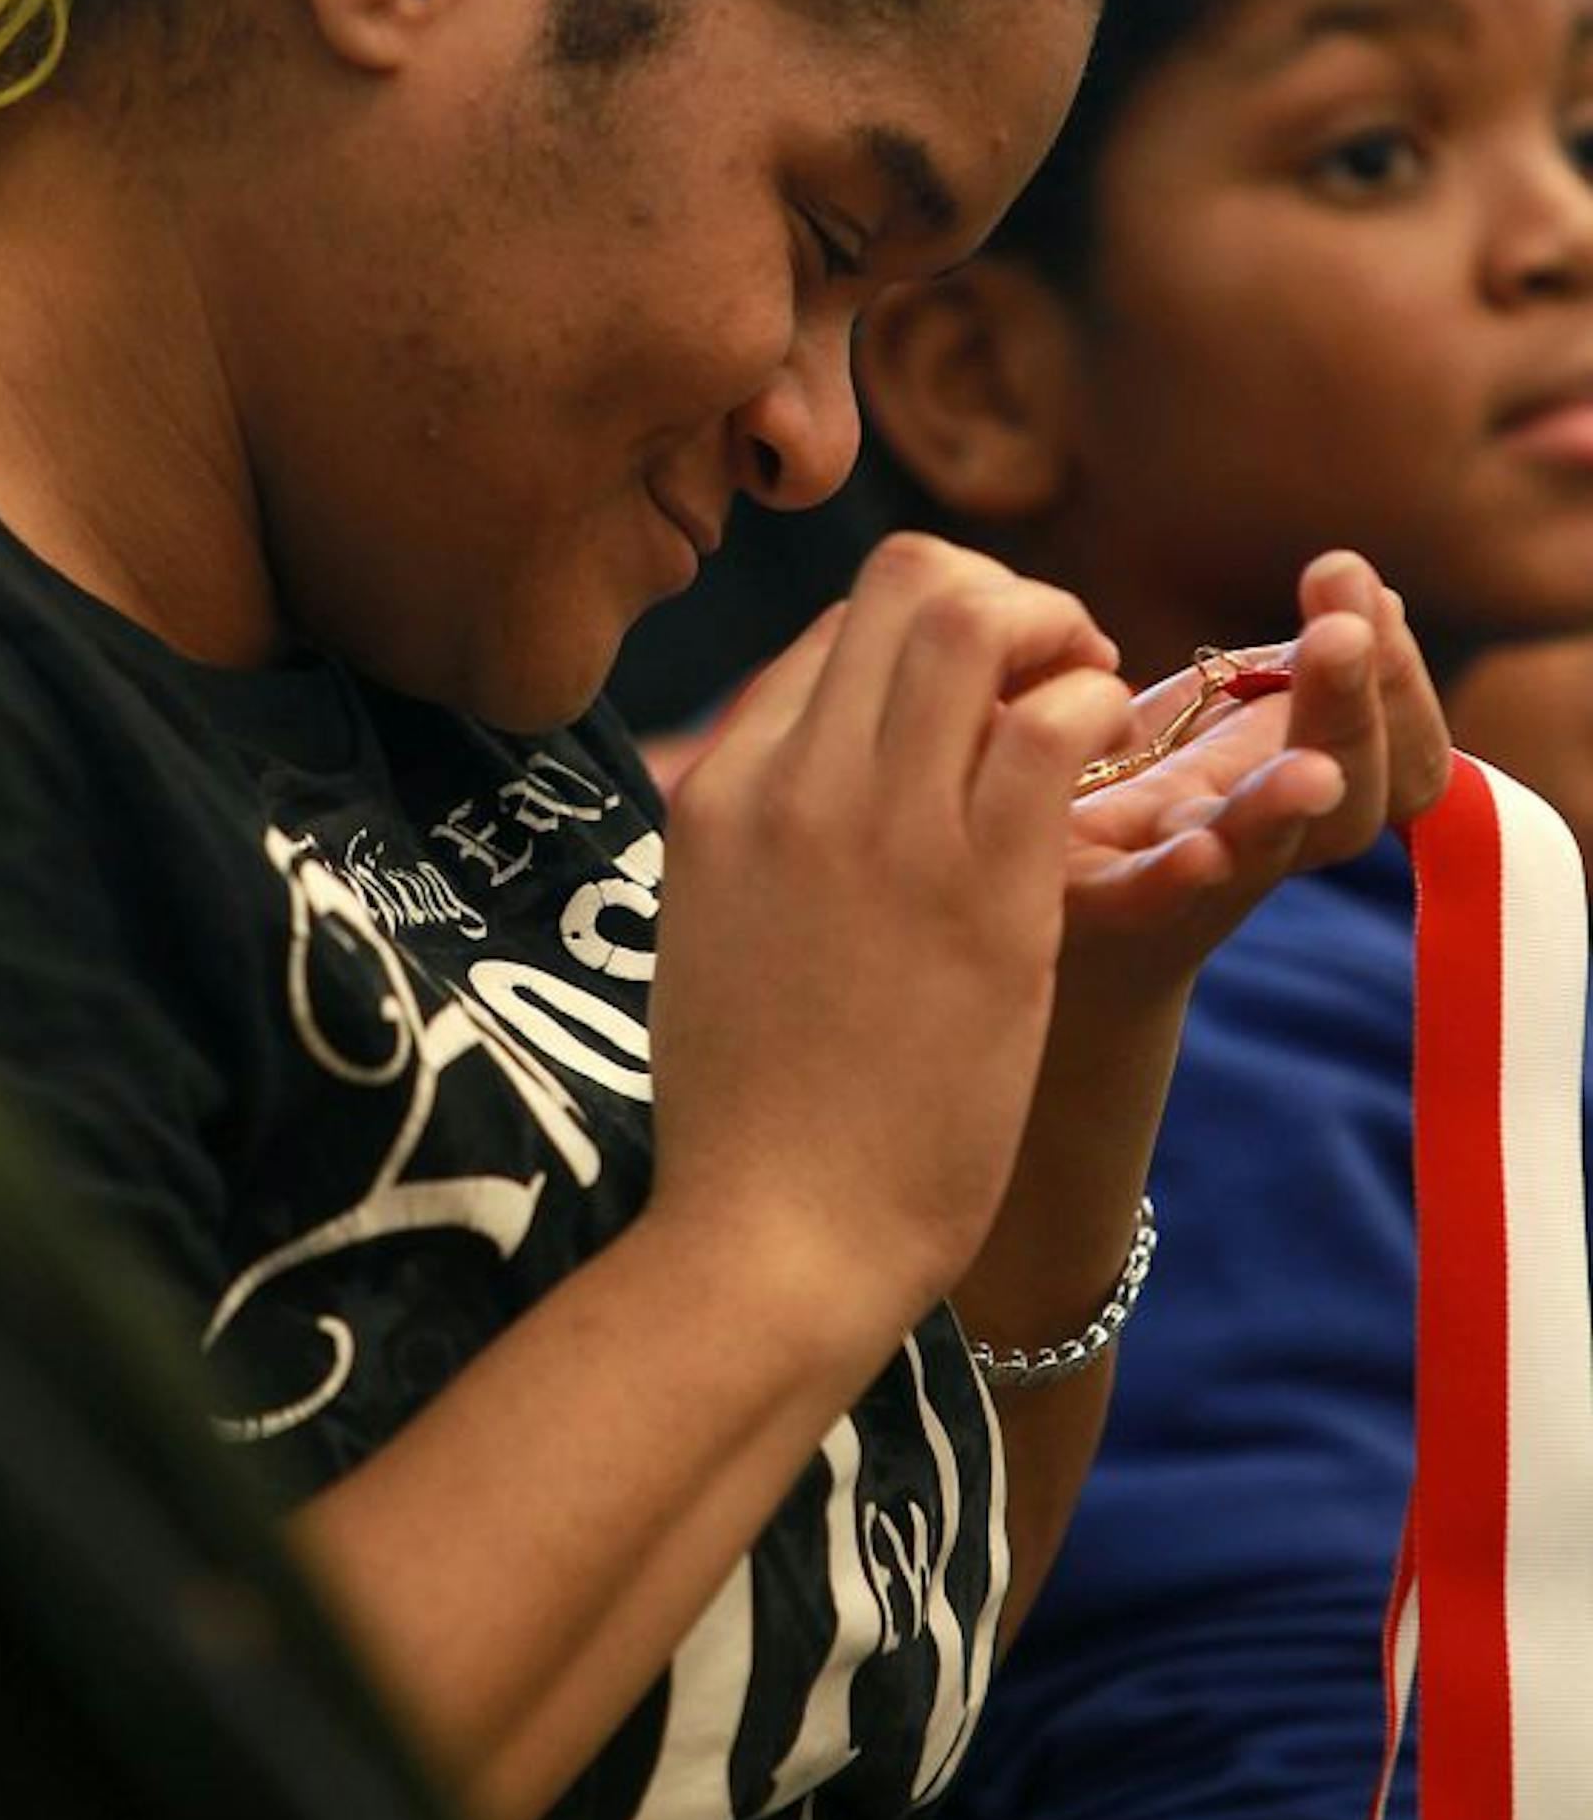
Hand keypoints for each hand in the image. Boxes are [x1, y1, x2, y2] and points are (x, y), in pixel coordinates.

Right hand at [647, 532, 1133, 1340]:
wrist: (773, 1237)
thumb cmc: (752, 1119)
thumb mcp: (710, 937)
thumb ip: (756, 845)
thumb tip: (812, 789)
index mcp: (715, 794)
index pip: (832, 634)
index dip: (924, 646)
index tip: (976, 712)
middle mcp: (789, 785)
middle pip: (902, 582)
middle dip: (1000, 597)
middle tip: (1050, 672)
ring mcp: (880, 829)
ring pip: (974, 619)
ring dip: (1056, 634)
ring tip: (1087, 705)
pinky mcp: (979, 890)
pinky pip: (1055, 723)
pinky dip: (1098, 713)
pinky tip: (1108, 770)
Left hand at [1061, 550, 1449, 964]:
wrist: (1019, 899)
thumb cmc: (1123, 793)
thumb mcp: (1205, 716)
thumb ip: (1279, 670)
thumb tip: (1359, 584)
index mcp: (1294, 785)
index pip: (1398, 754)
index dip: (1398, 683)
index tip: (1370, 592)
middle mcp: (1257, 843)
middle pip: (1347, 799)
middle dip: (1353, 710)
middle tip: (1343, 630)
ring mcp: (1182, 882)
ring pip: (1259, 851)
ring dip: (1285, 807)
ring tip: (1314, 772)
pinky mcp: (1092, 903)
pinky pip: (1147, 898)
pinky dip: (1180, 878)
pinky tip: (1205, 851)